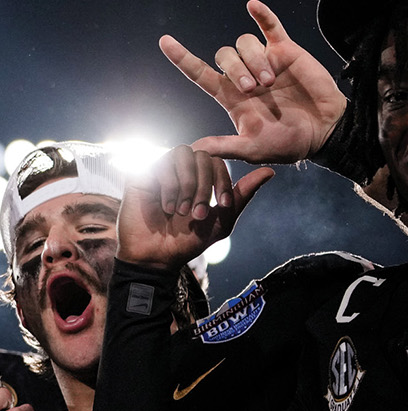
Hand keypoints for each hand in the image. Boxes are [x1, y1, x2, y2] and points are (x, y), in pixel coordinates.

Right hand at [116, 145, 272, 269]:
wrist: (157, 257)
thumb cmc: (188, 241)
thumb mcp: (222, 220)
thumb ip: (242, 195)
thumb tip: (270, 171)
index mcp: (198, 178)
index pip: (217, 161)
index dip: (222, 180)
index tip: (220, 204)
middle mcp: (179, 170)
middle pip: (201, 155)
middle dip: (204, 185)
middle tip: (198, 213)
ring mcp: (159, 170)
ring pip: (182, 153)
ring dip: (186, 184)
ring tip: (181, 210)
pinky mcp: (140, 174)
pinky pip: (160, 163)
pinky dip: (168, 187)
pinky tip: (166, 207)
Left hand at [160, 0, 347, 163]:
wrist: (325, 132)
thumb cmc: (288, 142)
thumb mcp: (252, 148)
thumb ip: (224, 146)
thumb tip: (193, 150)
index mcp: (230, 96)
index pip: (198, 72)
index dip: (181, 57)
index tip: (164, 41)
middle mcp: (243, 75)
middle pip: (223, 56)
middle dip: (235, 70)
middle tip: (253, 88)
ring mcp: (264, 61)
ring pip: (244, 43)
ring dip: (254, 60)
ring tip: (270, 81)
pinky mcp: (286, 52)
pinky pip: (271, 27)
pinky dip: (262, 15)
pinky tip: (252, 5)